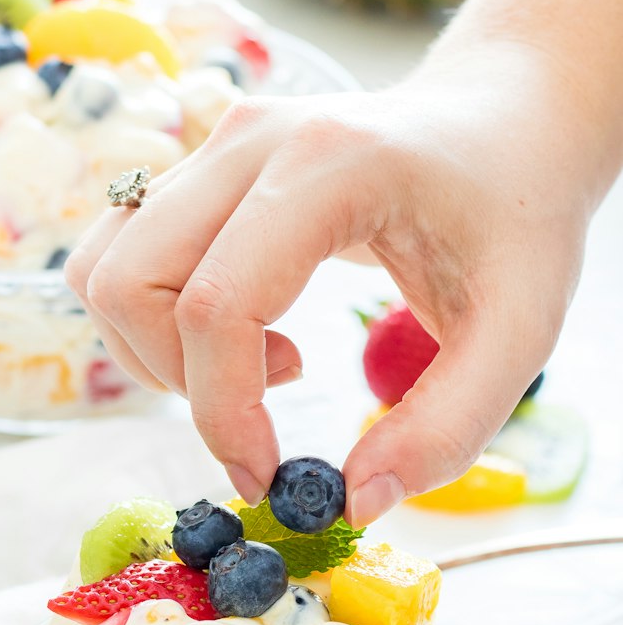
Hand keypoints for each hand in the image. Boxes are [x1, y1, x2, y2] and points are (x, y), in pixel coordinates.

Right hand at [66, 45, 595, 523]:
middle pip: (130, 282)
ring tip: (259, 360)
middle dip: (179, 383)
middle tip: (264, 408)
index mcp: (331, 164)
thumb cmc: (515, 216)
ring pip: (105, 267)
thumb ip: (447, 427)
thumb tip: (353, 503)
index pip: (217, 303)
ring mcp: (216, 144)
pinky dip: (152, 316)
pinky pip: (120, 251)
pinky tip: (241, 326)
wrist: (503, 121)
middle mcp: (252, 140)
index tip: (266, 476)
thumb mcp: (519, 330)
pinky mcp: (200, 164)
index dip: (224, 412)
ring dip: (154, 350)